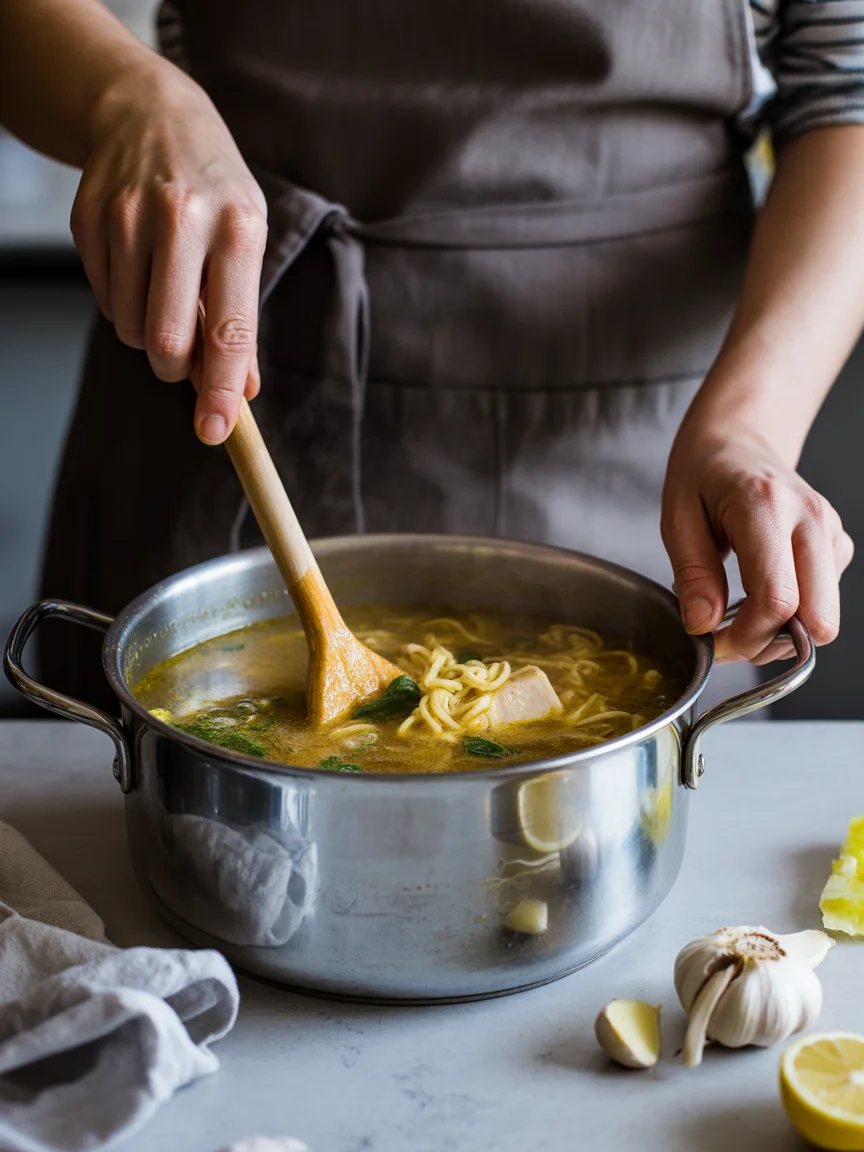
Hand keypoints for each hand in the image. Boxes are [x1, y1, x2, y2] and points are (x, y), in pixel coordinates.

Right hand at [70, 63, 267, 443]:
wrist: (149, 113)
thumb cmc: (213, 188)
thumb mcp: (246, 239)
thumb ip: (242, 318)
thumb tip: (239, 390)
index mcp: (237, 228)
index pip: (228, 330)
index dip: (219, 389)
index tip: (214, 430)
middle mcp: (181, 220)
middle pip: (166, 340)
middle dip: (174, 368)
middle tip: (184, 357)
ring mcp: (127, 218)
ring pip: (130, 328)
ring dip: (148, 334)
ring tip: (166, 294)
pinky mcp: (88, 220)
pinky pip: (104, 301)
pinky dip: (124, 304)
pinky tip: (139, 268)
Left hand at [661, 422, 852, 662]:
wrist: (739, 438)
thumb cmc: (703, 472)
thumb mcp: (677, 518)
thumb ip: (692, 574)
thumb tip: (704, 625)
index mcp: (766, 507)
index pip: (777, 598)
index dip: (746, 637)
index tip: (712, 643)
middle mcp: (811, 520)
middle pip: (817, 619)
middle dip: (770, 643)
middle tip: (728, 637)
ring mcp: (831, 533)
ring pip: (824, 619)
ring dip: (781, 633)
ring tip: (738, 615)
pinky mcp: (838, 546)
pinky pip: (824, 603)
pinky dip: (792, 615)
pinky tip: (759, 595)